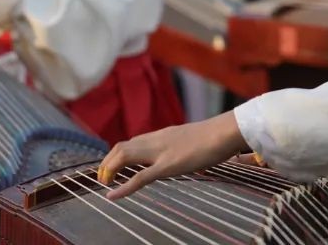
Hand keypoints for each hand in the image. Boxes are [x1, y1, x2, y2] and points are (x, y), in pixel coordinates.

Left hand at [98, 112, 246, 199]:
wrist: (224, 131)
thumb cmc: (216, 136)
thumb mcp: (193, 138)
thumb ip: (182, 144)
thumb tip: (184, 151)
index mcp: (162, 135)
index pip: (132, 141)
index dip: (116, 155)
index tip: (112, 167)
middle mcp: (156, 140)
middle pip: (121, 147)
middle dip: (107, 163)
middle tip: (103, 178)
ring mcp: (160, 152)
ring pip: (124, 157)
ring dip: (109, 171)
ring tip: (104, 184)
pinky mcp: (167, 165)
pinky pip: (139, 177)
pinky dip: (123, 188)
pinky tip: (112, 196)